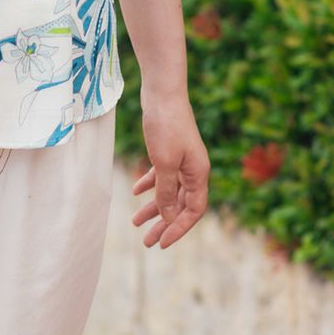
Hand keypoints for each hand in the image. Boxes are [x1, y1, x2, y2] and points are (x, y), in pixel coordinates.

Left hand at [131, 91, 209, 249]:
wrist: (162, 91)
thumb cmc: (166, 126)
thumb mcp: (164, 163)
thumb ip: (166, 192)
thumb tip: (169, 219)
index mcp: (198, 174)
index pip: (193, 211)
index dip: (178, 229)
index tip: (161, 243)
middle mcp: (193, 169)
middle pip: (180, 205)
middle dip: (164, 224)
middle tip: (147, 242)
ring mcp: (182, 159)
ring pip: (169, 191)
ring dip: (154, 207)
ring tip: (135, 222)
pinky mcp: (169, 149)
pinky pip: (161, 174)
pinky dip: (149, 184)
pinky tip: (135, 191)